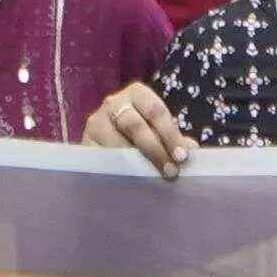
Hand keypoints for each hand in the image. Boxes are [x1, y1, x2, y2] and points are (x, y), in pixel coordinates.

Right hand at [82, 81, 199, 176]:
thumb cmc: (143, 135)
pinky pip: (102, 157)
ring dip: (136, 163)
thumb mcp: (159, 132)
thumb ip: (175, 139)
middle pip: (135, 125)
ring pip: (116, 142)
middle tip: (171, 171)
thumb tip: (192, 149)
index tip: (183, 157)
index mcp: (138, 94)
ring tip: (152, 180)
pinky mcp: (84, 142)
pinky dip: (118, 170)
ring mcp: (96, 122)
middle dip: (155, 150)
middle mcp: (114, 103)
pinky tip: (131, 181)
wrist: (108, 143)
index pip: (156, 111)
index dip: (170, 134)